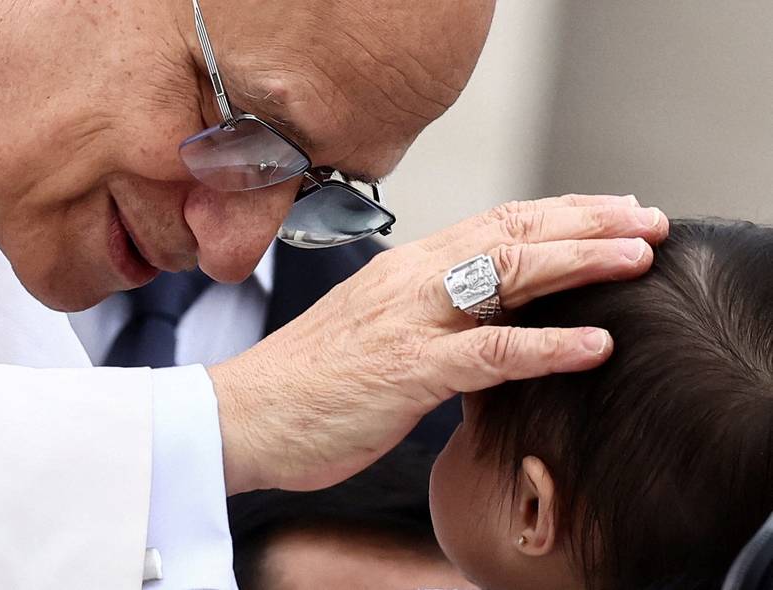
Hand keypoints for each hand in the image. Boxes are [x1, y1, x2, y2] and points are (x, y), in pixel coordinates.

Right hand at [209, 195, 668, 493]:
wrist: (243, 412)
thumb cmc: (309, 378)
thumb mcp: (374, 325)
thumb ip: (428, 310)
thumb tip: (484, 315)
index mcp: (405, 268)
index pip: (494, 223)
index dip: (558, 212)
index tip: (609, 211)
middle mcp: (411, 279)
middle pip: (511, 233)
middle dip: (585, 222)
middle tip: (646, 219)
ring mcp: (409, 321)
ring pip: (507, 276)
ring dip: (579, 263)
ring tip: (638, 258)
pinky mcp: (406, 370)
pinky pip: (488, 351)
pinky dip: (546, 346)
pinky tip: (593, 344)